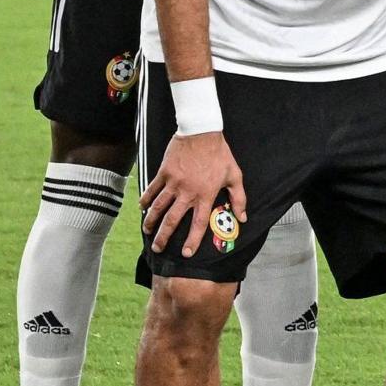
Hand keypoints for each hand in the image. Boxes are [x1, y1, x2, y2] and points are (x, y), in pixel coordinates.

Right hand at [140, 132, 242, 257]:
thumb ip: (239, 198)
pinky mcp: (164, 172)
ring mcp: (174, 182)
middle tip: (157, 248)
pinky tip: (142, 207)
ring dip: (151, 220)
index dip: (192, 240)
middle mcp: (188, 192)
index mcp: (206, 195)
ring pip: (159, 207)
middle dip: (163, 236)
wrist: (202, 132)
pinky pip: (153, 189)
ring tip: (147, 231)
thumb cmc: (220, 154)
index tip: (186, 253)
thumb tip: (242, 217)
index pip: (198, 223)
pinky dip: (146, 199)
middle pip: (173, 220)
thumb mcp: (234, 176)